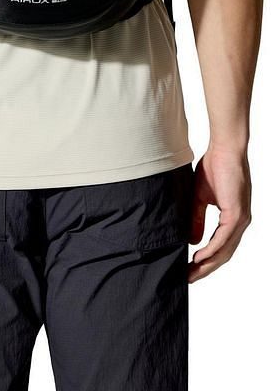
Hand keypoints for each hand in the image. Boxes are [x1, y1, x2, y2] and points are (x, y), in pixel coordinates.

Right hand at [188, 145, 251, 282]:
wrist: (225, 149)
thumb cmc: (214, 167)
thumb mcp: (201, 198)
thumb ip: (197, 219)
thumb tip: (193, 241)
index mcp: (233, 219)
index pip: (221, 248)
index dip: (206, 261)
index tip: (190, 270)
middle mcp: (240, 222)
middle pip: (224, 255)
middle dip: (205, 269)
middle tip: (188, 278)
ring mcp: (241, 219)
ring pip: (225, 250)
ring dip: (208, 264)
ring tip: (191, 273)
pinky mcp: (237, 213)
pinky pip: (224, 238)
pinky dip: (212, 250)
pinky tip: (199, 257)